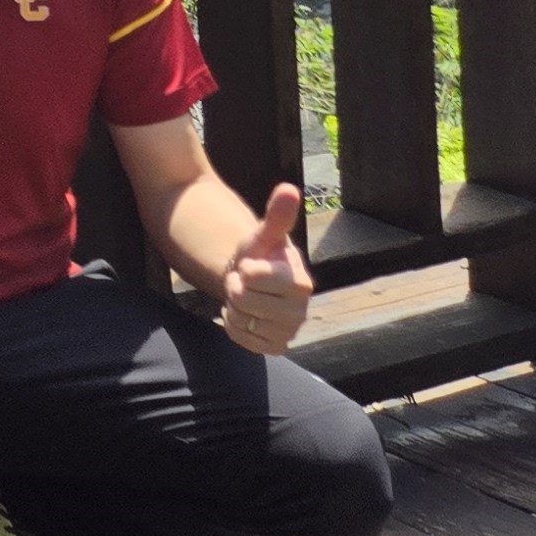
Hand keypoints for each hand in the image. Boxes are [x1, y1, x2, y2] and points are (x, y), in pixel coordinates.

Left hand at [220, 184, 311, 354]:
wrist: (254, 281)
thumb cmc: (260, 254)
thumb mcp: (264, 233)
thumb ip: (277, 215)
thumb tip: (289, 188)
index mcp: (301, 283)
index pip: (253, 276)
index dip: (244, 268)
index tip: (251, 264)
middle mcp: (301, 312)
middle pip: (243, 300)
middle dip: (236, 287)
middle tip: (245, 281)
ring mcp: (289, 332)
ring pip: (241, 320)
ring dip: (234, 306)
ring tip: (246, 296)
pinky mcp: (276, 347)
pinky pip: (242, 339)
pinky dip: (234, 325)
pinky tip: (244, 314)